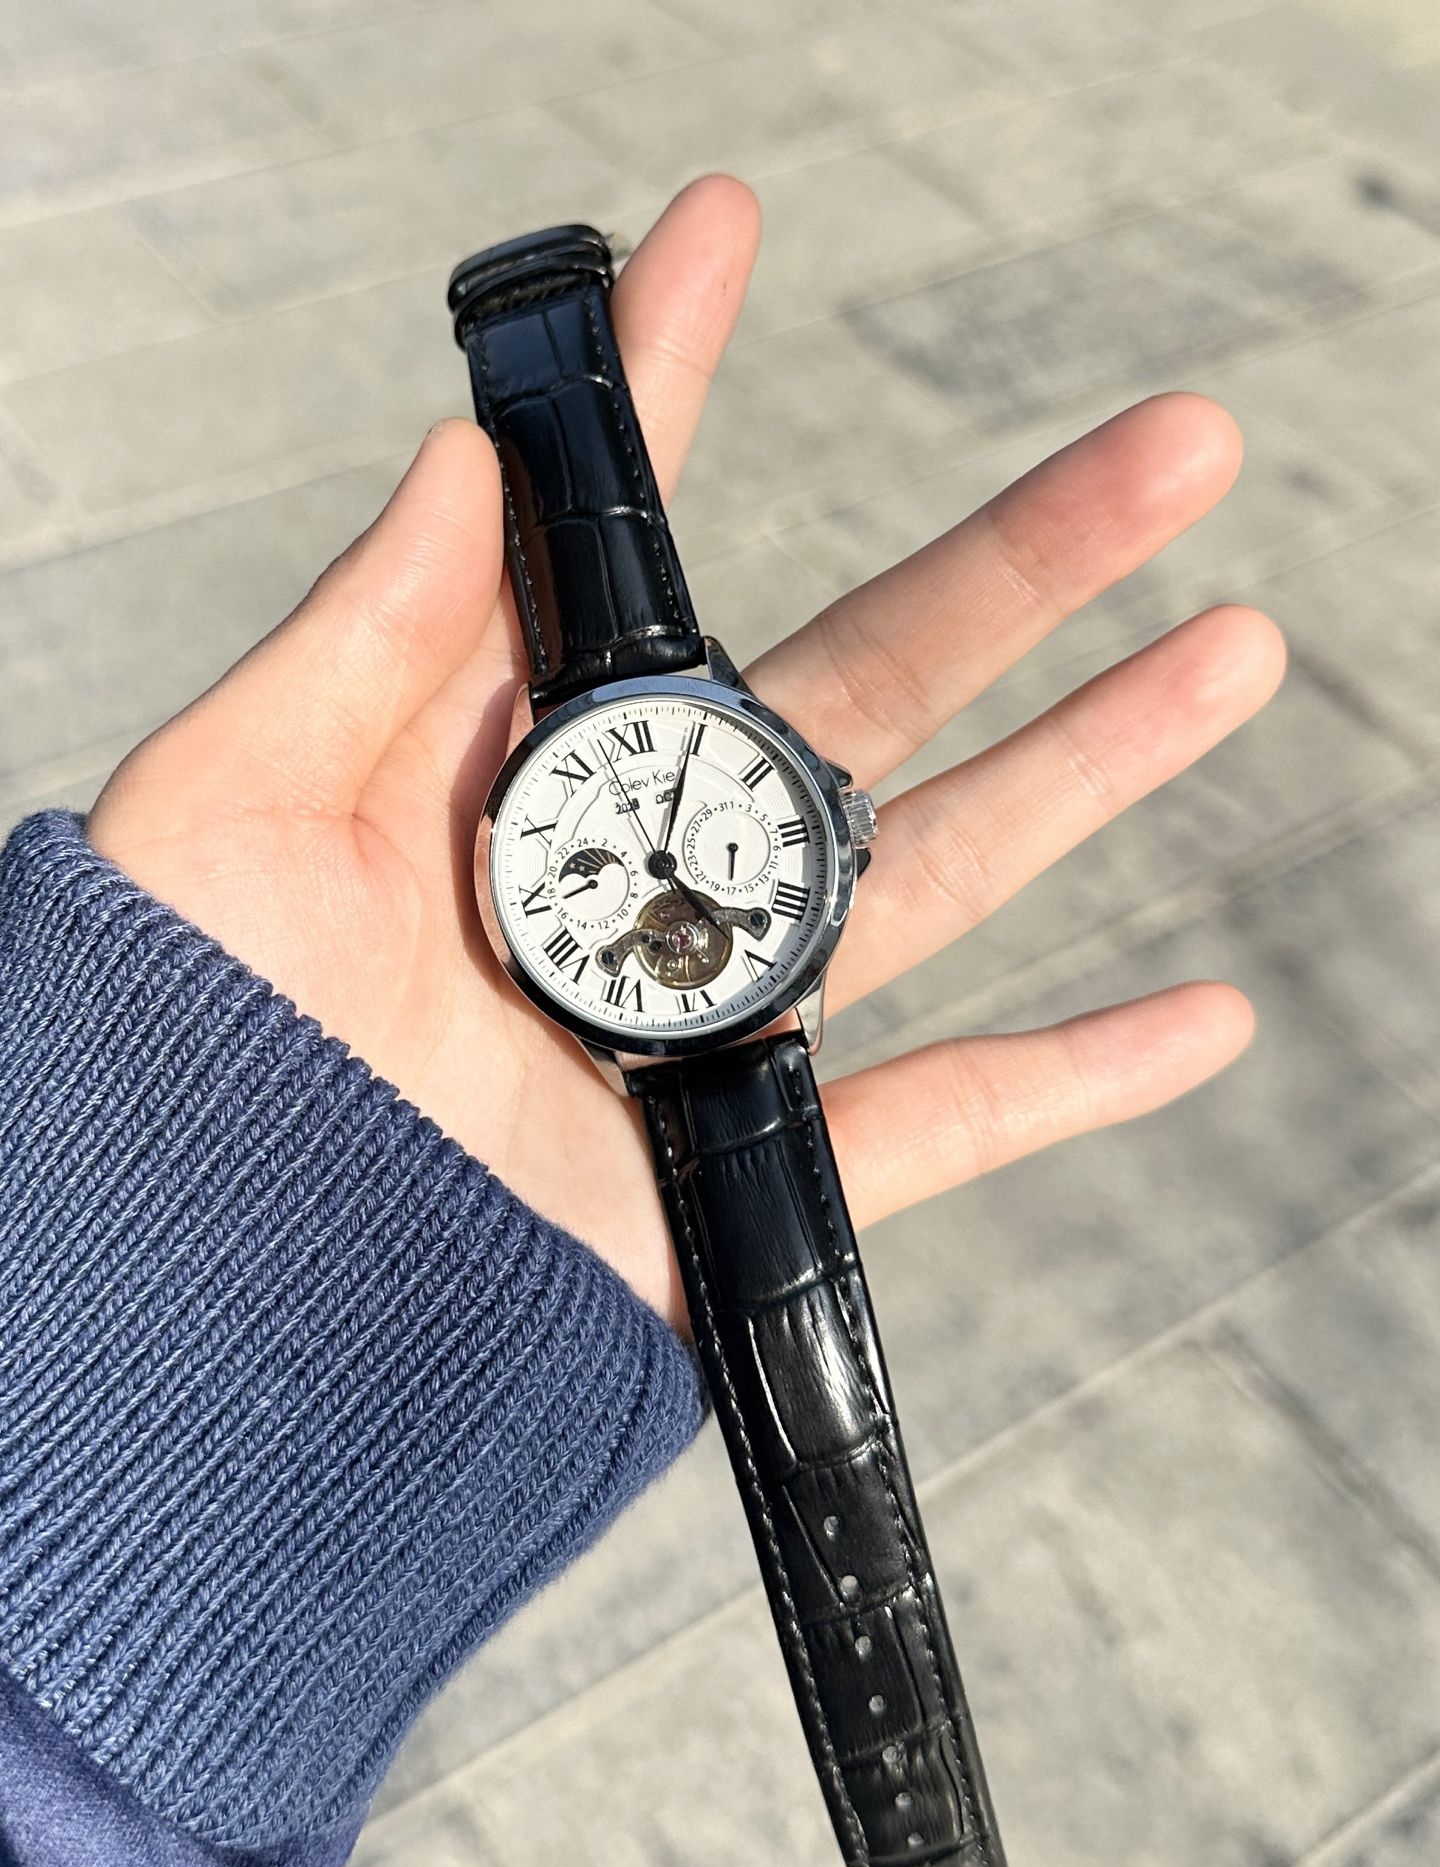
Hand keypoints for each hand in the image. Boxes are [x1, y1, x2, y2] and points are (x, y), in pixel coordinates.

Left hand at [87, 176, 1283, 1335]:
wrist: (201, 1309)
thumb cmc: (172, 1060)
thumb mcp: (220, 813)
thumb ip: (356, 639)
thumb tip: (457, 454)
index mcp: (499, 768)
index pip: (616, 546)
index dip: (664, 383)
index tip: (722, 228)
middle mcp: (630, 871)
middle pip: (862, 691)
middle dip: (1023, 565)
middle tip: (1176, 445)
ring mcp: (705, 1016)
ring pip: (942, 870)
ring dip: (1099, 767)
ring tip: (1233, 653)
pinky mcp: (744, 1172)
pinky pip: (942, 1123)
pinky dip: (1080, 1079)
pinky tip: (1205, 1015)